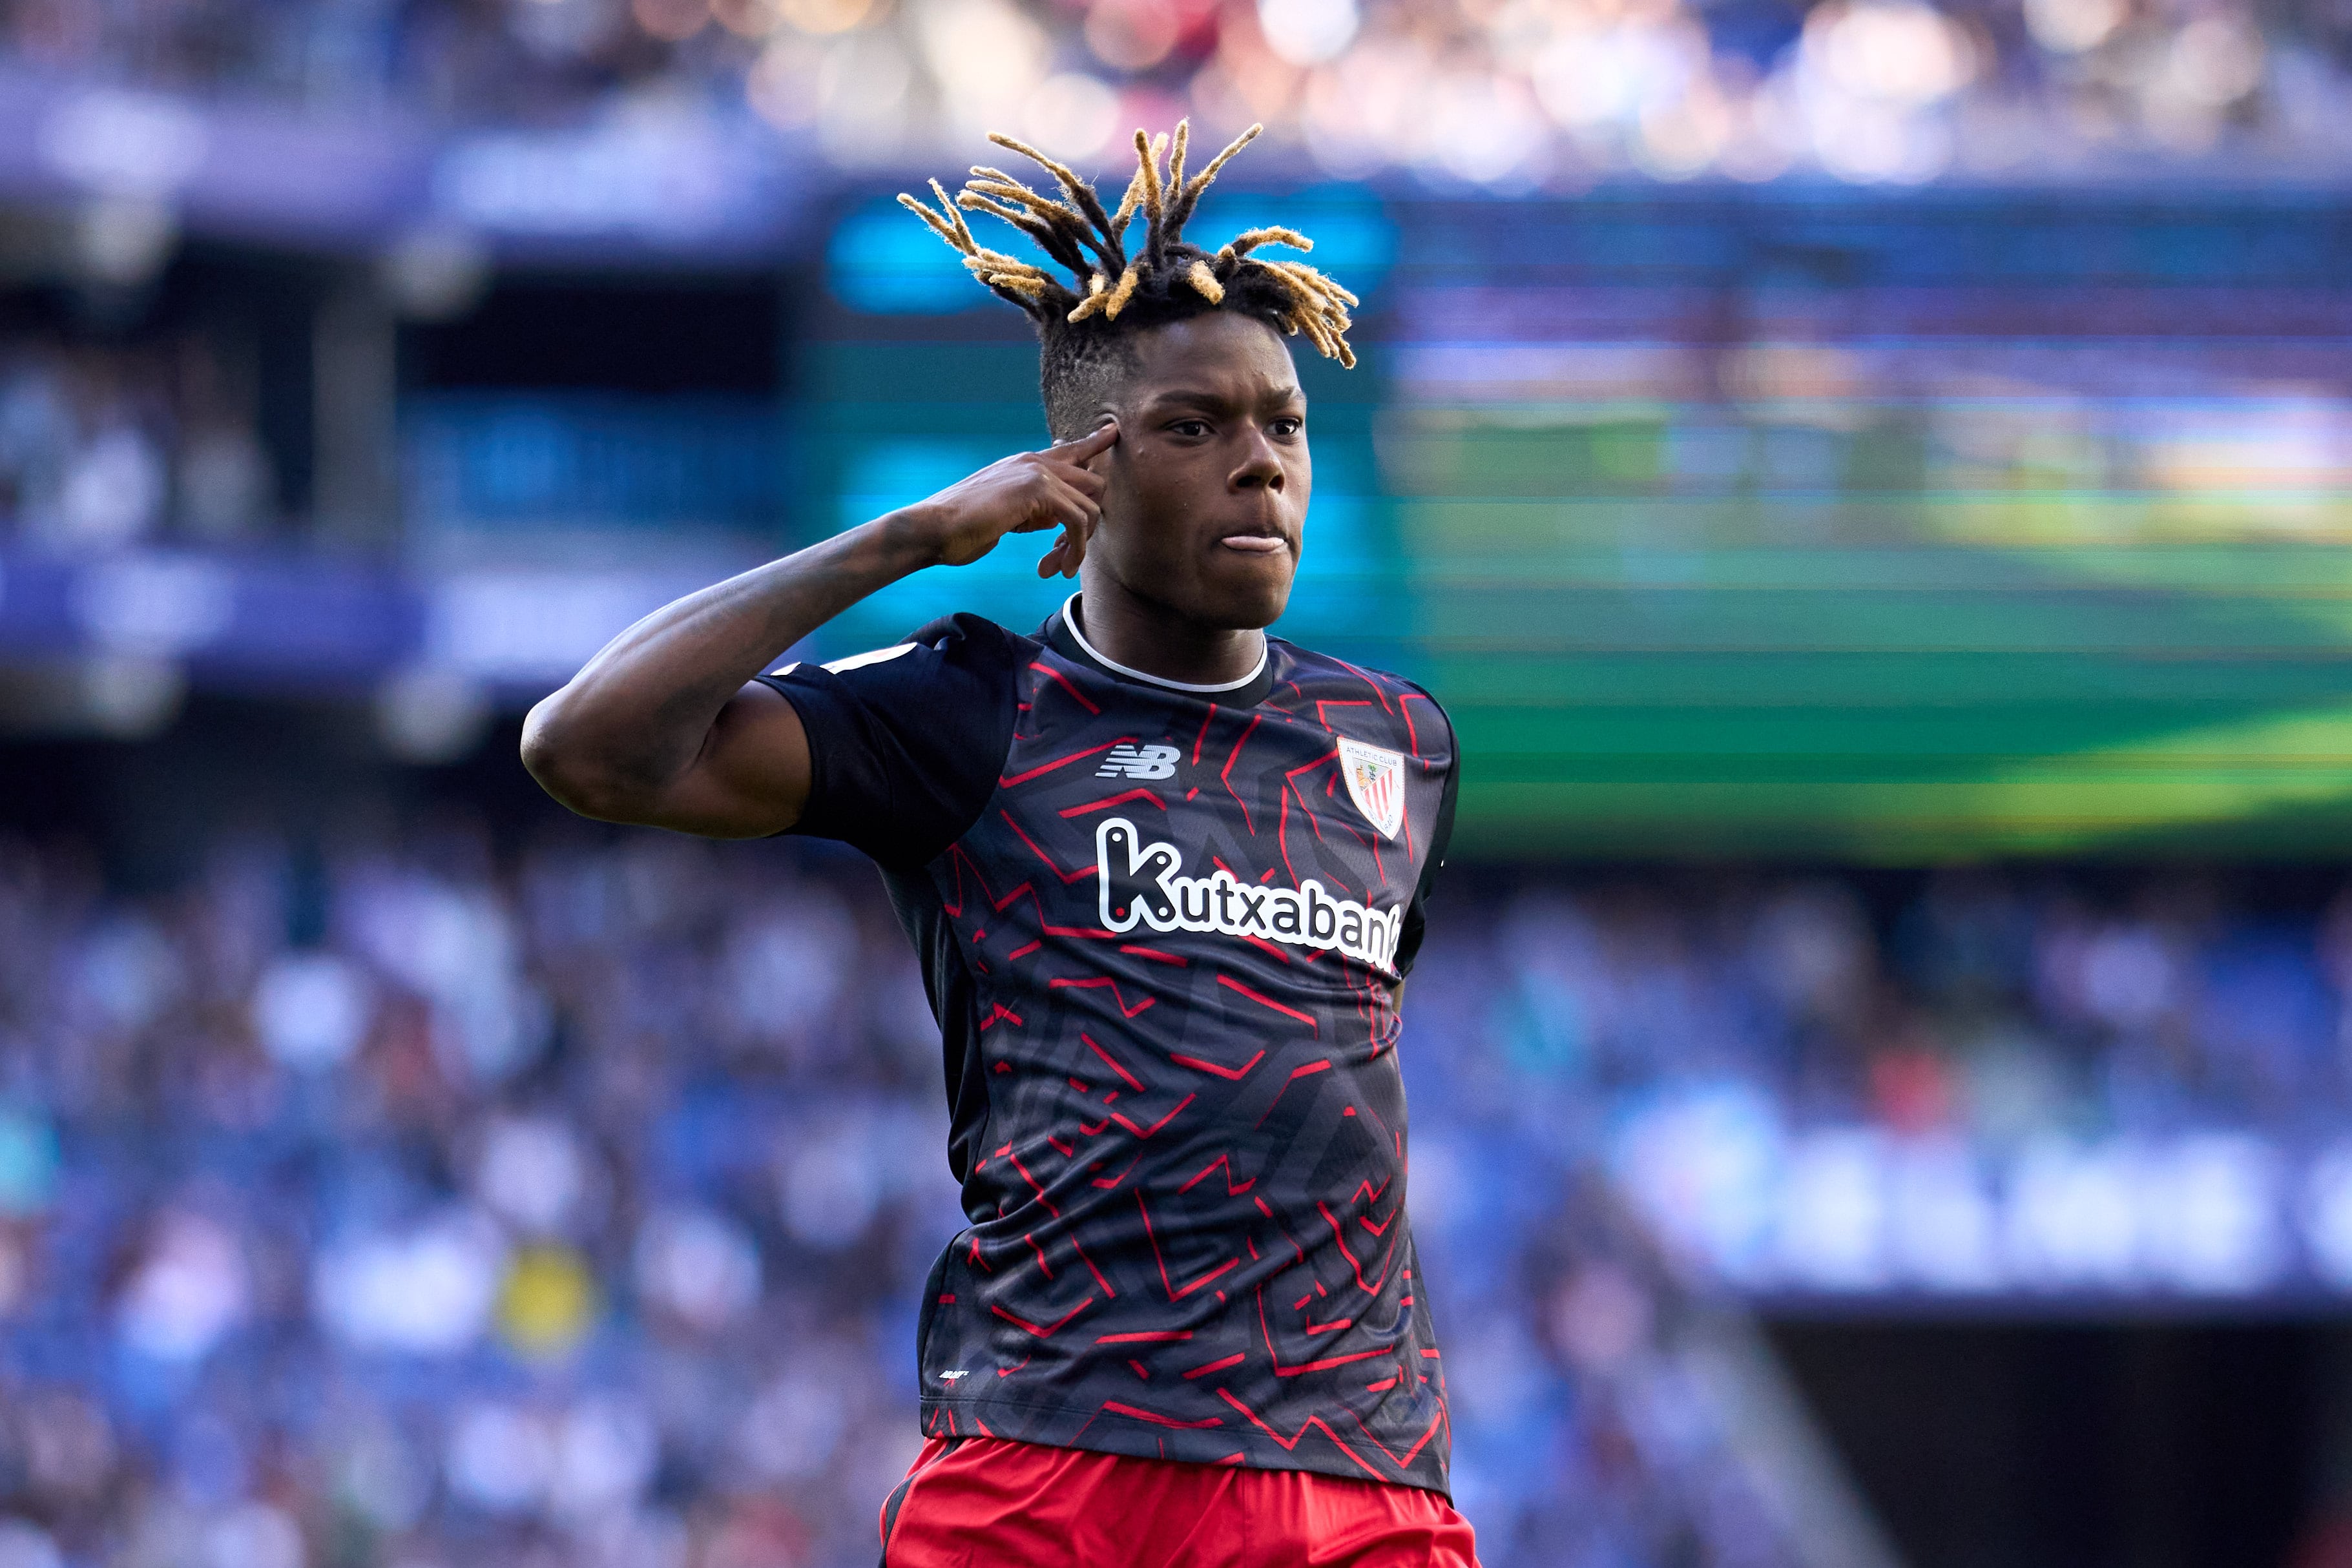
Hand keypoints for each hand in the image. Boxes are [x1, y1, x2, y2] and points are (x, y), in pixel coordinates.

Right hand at [900, 424, 1118, 577]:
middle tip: (1065, 556)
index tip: (1113, 433)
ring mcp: (1037, 472)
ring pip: (1090, 506)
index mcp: (1026, 463)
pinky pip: (1078, 521)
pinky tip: (1057, 567)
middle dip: (1089, 525)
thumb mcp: (1008, 514)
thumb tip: (1058, 517)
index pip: (1071, 449)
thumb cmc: (964, 528)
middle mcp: (1035, 461)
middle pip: (1094, 482)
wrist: (934, 528)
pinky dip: (1074, 549)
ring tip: (1058, 567)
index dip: (1095, 443)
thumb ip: (1035, 509)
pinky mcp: (1037, 491)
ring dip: (1079, 545)